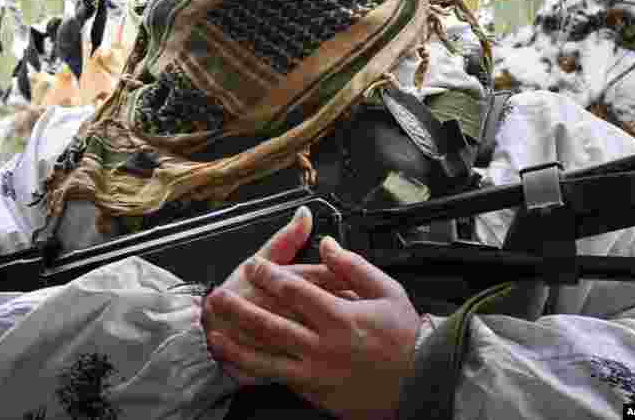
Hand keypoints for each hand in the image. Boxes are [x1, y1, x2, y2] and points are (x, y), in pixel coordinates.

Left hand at [204, 236, 421, 418]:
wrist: (420, 387)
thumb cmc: (406, 340)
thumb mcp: (388, 292)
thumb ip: (353, 266)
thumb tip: (326, 243)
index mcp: (341, 317)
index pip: (294, 290)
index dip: (269, 275)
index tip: (253, 265)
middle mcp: (324, 346)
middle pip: (272, 324)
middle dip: (241, 309)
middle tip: (219, 296)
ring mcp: (317, 372)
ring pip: (268, 357)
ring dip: (238, 344)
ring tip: (214, 333)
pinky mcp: (315, 391)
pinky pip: (277, 378)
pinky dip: (253, 370)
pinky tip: (236, 362)